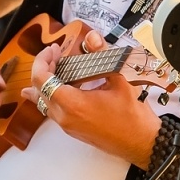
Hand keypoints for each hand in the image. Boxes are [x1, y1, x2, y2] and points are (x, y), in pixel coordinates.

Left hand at [25, 29, 160, 166]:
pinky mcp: (72, 130)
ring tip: (56, 67)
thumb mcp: (118, 79)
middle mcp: (64, 117)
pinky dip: (52, 95)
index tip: (53, 50)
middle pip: (38, 89)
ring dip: (46, 83)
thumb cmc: (132, 116)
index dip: (42, 60)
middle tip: (55, 54)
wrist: (141, 142)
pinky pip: (53, 111)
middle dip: (44, 68)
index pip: (42, 79)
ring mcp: (67, 126)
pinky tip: (59, 87)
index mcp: (72, 104)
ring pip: (43, 102)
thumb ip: (102, 55)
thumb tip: (92, 37)